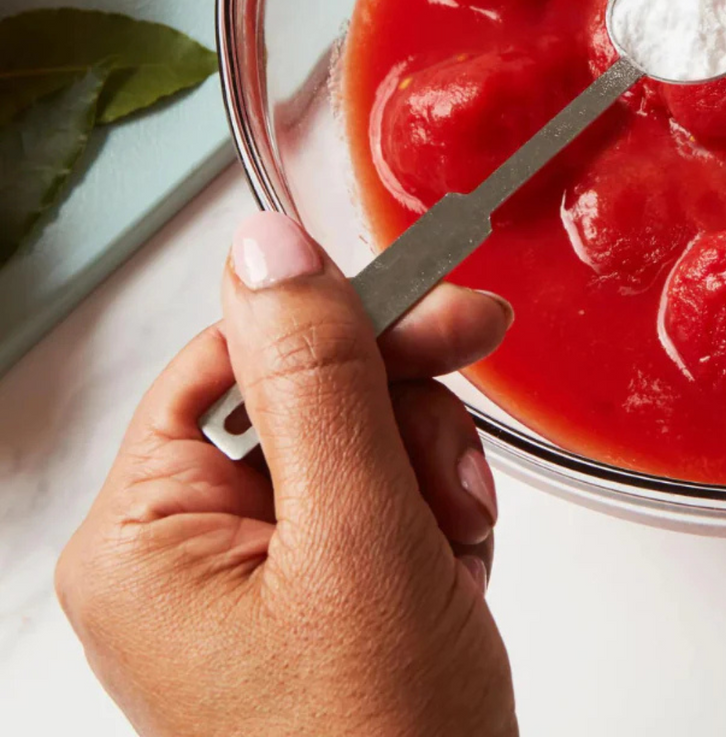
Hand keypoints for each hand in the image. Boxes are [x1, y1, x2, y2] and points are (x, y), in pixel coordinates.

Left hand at [56, 212, 518, 736]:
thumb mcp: (358, 537)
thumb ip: (319, 377)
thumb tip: (271, 245)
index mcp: (147, 535)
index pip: (241, 353)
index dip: (349, 326)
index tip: (445, 310)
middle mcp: (183, 553)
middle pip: (307, 395)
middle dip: (400, 421)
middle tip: (459, 442)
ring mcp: (251, 580)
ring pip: (359, 441)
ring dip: (428, 474)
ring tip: (454, 546)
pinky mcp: (313, 598)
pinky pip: (379, 500)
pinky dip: (431, 519)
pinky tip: (452, 572)